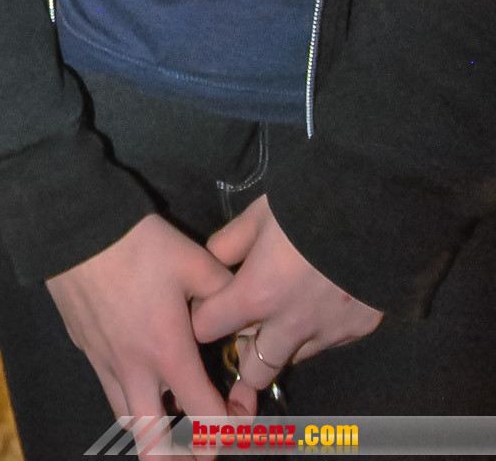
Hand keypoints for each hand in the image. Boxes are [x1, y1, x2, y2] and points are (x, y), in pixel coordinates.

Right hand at [47, 213, 235, 451]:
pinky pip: (106, 382)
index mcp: (168, 354)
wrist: (75, 226)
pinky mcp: (82, 345)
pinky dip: (126, 387)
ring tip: (168, 407)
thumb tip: (242, 313)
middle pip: (153, 446)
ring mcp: (102, 361)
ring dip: (151, 424)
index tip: (239, 413)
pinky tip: (134, 358)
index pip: (205, 418)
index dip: (230, 428)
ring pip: (126, 419)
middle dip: (181, 459)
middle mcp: (134, 370)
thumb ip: (225, 292)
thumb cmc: (139, 244)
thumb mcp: (194, 260)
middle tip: (199, 447)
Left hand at [191, 195, 382, 411]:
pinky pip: (325, 343)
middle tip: (245, 327)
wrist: (373, 210)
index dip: (203, 316)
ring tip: (284, 313)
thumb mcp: (258, 216)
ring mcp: (325, 334)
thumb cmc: (306, 206)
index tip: (208, 306)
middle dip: (242, 354)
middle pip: (252, 370)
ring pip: (290, 360)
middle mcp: (289, 327)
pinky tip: (320, 302)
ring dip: (280, 344)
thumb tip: (213, 261)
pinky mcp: (356, 332)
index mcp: (256, 296)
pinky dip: (315, 331)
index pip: (208, 328)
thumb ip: (229, 243)